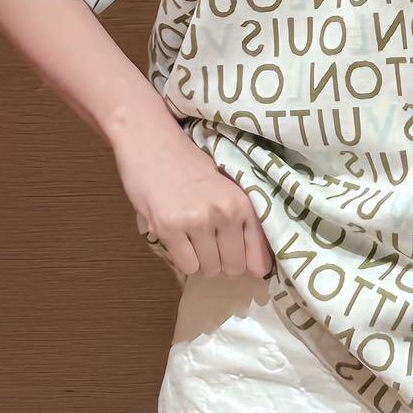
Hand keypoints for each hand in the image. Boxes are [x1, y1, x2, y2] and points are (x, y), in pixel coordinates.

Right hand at [114, 118, 276, 279]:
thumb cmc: (190, 166)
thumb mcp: (227, 187)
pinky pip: (186, 266)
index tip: (243, 265)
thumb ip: (242, 220)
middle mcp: (226, 213)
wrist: (152, 143)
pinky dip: (182, 258)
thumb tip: (257, 266)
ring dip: (200, 260)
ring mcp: (197, 221)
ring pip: (208, 269)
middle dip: (221, 264)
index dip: (250, 267)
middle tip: (208, 245)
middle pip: (233, 268)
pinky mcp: (169, 227)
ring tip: (191, 236)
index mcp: (244, 203)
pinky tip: (177, 237)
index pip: (259, 258)